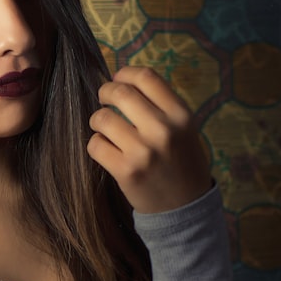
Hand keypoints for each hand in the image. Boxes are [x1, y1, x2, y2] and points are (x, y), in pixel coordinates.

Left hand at [86, 66, 211, 213]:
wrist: (185, 207)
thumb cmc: (180, 161)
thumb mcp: (184, 128)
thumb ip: (160, 105)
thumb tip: (121, 80)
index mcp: (181, 115)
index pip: (146, 77)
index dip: (125, 74)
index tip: (117, 79)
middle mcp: (163, 130)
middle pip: (120, 92)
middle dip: (105, 92)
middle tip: (103, 99)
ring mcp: (143, 151)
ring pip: (102, 118)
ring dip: (98, 120)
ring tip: (106, 128)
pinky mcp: (125, 171)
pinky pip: (95, 144)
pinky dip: (97, 145)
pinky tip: (107, 150)